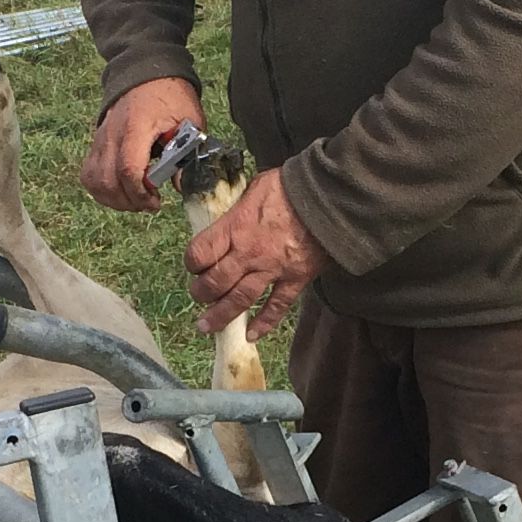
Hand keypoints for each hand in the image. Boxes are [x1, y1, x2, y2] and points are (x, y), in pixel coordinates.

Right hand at [81, 76, 203, 212]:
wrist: (145, 72)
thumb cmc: (170, 96)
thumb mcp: (189, 121)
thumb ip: (186, 153)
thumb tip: (180, 186)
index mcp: (136, 127)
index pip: (128, 168)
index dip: (140, 192)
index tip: (156, 201)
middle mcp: (112, 134)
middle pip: (107, 180)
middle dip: (129, 201)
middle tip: (149, 204)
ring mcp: (100, 139)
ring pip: (94, 181)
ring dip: (114, 199)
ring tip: (135, 200)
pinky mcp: (95, 143)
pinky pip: (88, 174)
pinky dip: (100, 190)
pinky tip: (119, 192)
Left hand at [185, 166, 324, 338]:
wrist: (330, 196)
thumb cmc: (291, 186)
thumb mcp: (255, 188)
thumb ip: (239, 208)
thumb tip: (228, 215)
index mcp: (236, 227)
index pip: (200, 253)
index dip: (191, 262)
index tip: (194, 265)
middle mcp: (249, 252)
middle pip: (216, 283)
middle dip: (201, 294)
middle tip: (199, 297)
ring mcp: (273, 269)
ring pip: (240, 300)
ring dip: (221, 316)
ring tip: (207, 327)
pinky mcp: (296, 279)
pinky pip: (277, 306)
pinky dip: (264, 323)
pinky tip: (252, 335)